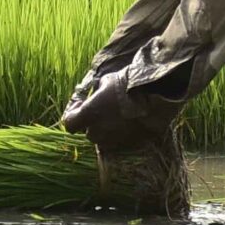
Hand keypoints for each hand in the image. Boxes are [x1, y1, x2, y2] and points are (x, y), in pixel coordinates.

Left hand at [59, 67, 184, 149]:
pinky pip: (120, 141)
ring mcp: (115, 139)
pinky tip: (129, 121)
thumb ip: (96, 92)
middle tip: (101, 110)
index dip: (73, 114)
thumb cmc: (127, 85)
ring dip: (106, 130)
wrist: (155, 95)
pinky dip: (121, 134)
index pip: (69, 124)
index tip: (80, 105)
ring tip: (116, 116)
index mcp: (89, 115)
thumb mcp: (105, 81)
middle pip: (89, 133)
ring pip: (104, 140)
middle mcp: (99, 131)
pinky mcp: (130, 143)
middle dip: (92, 124)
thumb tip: (96, 93)